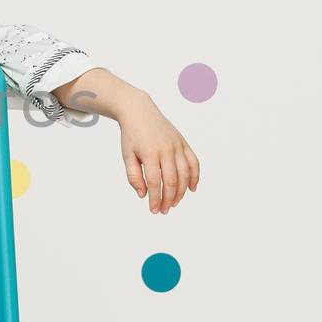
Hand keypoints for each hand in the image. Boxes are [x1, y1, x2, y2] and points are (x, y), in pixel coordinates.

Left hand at [116, 91, 199, 213]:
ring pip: (185, 173)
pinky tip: (192, 189)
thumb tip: (143, 194)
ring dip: (181, 191)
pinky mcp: (183, 143)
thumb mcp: (127, 155)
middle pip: (171, 180)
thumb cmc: (131, 135)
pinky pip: (193, 162)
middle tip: (164, 210)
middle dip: (168, 199)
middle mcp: (166, 149)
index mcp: (149, 153)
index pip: (154, 182)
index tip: (154, 210)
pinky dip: (195, 176)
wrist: (139, 111)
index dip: (155, 199)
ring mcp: (177, 145)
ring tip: (174, 203)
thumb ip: (133, 176)